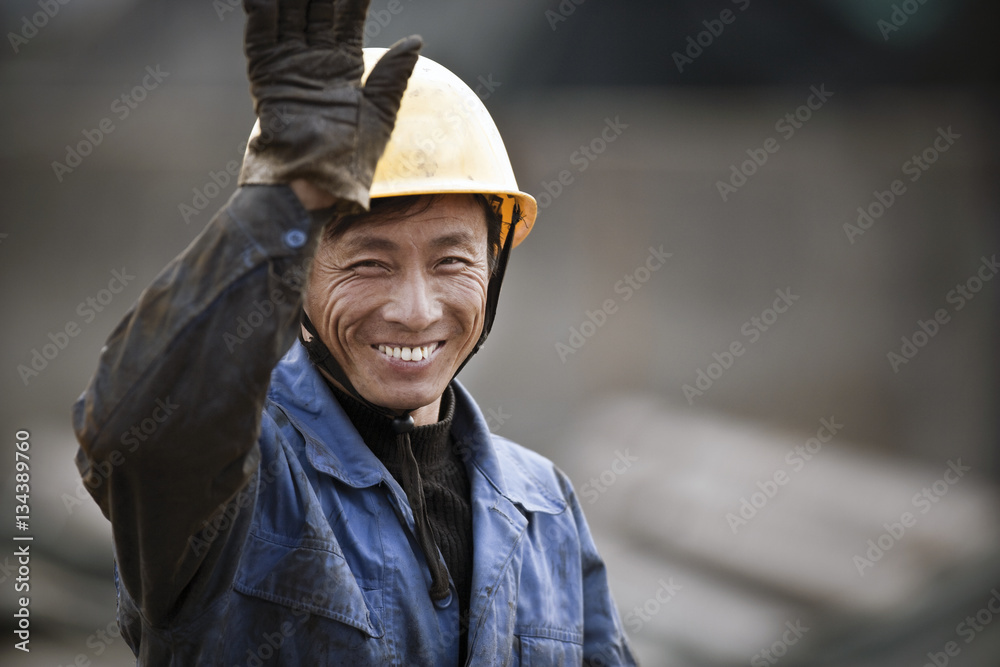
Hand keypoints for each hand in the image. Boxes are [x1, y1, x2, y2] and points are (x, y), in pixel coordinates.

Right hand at [239, 0, 421, 211]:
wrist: (316, 184)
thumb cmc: (352, 158)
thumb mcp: (381, 114)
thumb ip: (393, 76)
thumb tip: (415, 40)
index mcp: (343, 65)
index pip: (346, 16)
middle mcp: (313, 59)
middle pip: (314, 6)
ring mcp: (288, 64)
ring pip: (287, 12)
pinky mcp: (266, 75)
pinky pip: (260, 35)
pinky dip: (261, 10)